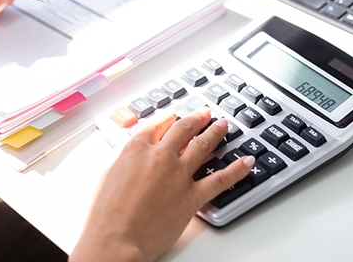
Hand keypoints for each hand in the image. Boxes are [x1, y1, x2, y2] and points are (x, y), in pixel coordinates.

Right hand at [71, 109, 253, 261]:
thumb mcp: (105, 176)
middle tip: (204, 114)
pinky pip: (221, 179)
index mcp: (136, 149)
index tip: (174, 115)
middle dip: (196, 119)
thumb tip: (129, 160)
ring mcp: (178, 174)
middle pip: (183, 129)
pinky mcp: (192, 196)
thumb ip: (122, 162)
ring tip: (223, 126)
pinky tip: (246, 162)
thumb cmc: (105, 215)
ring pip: (203, 145)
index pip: (157, 125)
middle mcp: (160, 156)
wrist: (117, 239)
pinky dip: (237, 169)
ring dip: (215, 133)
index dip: (168, 118)